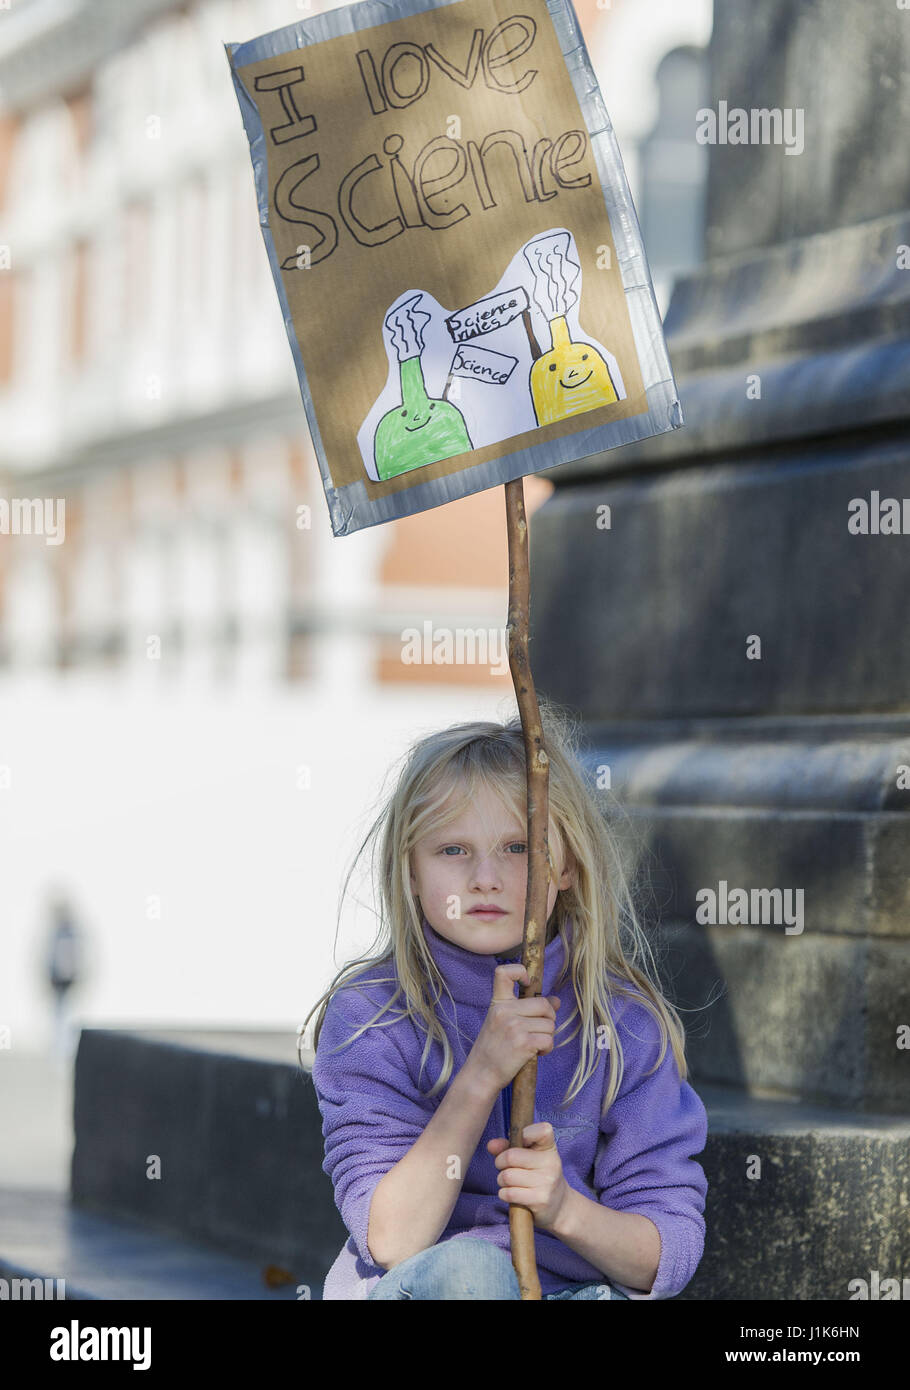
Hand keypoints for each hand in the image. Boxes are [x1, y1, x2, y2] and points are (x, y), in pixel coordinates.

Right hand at [466, 963, 560, 1094]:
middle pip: (544, 1004)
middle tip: (538, 1031)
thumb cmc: (493, 1048)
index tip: (527, 984)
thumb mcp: (504, 1022)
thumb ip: (527, 1009)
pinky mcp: (523, 1043)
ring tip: (532, 1045)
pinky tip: (535, 1053)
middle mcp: (505, 1011)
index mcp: (498, 1002)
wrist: (481, 1074)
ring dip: (547, 1037)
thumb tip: (556, 1001)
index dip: (521, 972)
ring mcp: (514, 1026)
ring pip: (550, 1025)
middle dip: (548, 1019)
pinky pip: (549, 1040)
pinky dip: (546, 1049)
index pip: (505, 972)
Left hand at [487, 1122, 571, 1230]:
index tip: (520, 1143)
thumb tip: (491, 1145)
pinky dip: (504, 1194)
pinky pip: (509, 1193)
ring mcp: (547, 1182)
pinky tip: (511, 1194)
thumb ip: (507, 1147)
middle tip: (505, 1167)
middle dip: (500, 1162)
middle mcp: (551, 1163)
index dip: (526, 1133)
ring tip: (509, 1182)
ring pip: (507, 1176)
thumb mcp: (527, 1156)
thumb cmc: (538, 1175)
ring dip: (501, 1180)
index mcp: (549, 1147)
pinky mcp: (541, 1200)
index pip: (542, 1130)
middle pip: (511, 1156)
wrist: (559, 1205)